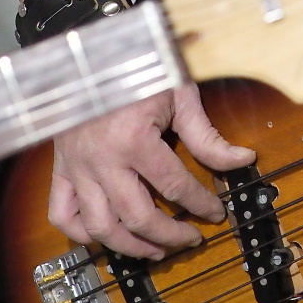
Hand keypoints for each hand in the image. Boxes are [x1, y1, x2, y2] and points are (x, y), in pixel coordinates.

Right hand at [48, 83, 254, 257]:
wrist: (94, 52)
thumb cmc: (139, 67)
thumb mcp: (178, 94)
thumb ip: (207, 135)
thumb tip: (242, 159)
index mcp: (134, 138)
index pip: (175, 186)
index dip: (201, 205)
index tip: (216, 213)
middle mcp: (103, 160)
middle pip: (138, 217)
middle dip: (170, 236)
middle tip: (190, 239)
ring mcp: (78, 167)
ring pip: (100, 227)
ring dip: (130, 247)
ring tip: (154, 250)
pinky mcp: (61, 168)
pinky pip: (62, 214)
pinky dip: (81, 234)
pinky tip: (105, 235)